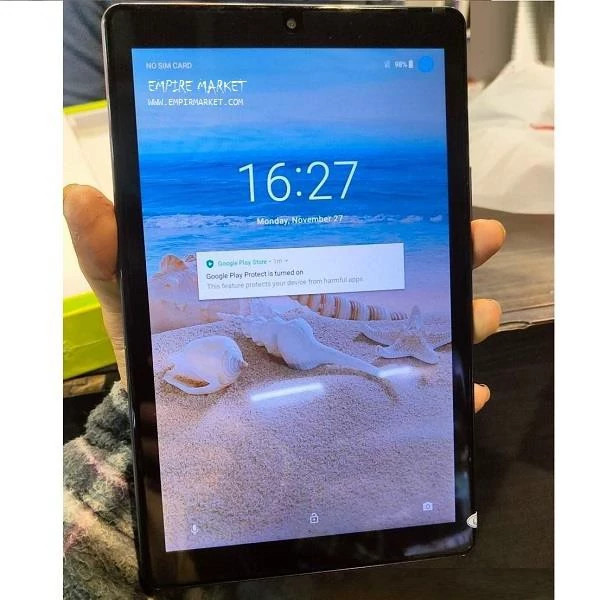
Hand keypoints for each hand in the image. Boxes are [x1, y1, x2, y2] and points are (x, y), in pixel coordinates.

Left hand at [63, 184, 504, 409]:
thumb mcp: (131, 292)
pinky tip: (467, 395)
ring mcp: (336, 364)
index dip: (395, 216)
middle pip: (397, 284)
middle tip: (481, 237)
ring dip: (459, 325)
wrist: (165, 418)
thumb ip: (108, 248)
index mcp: (289, 279)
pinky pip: (403, 405)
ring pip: (413, 339)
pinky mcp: (340, 410)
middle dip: (448, 257)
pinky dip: (441, 400)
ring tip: (486, 314)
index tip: (440, 192)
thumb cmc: (154, 346)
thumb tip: (81, 195)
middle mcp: (321, 315)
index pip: (352, 240)